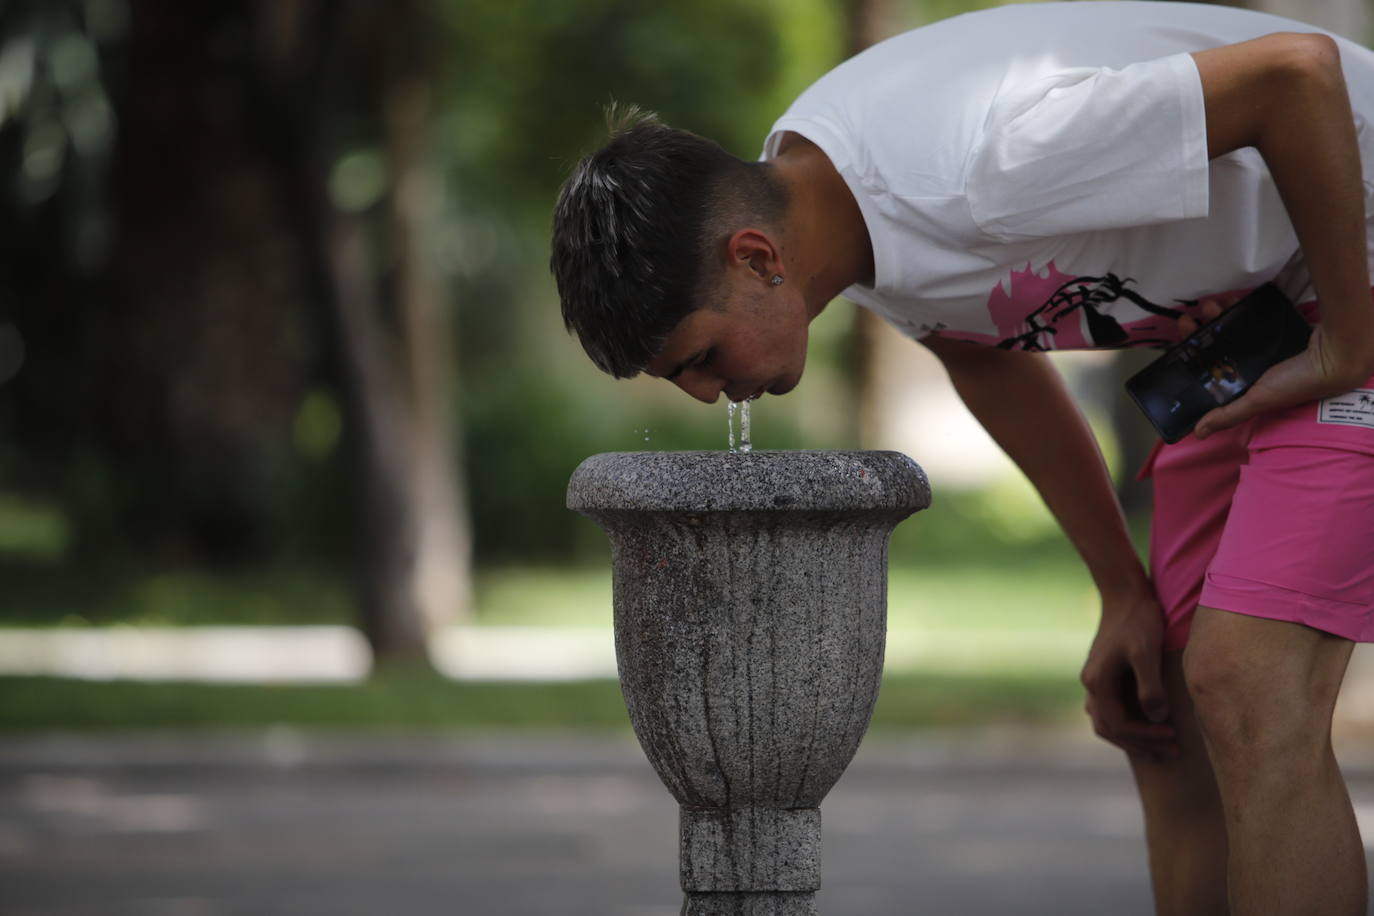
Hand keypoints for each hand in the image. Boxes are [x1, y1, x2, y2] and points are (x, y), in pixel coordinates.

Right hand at [1080, 588, 1176, 760]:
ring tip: (1160, 746)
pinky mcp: (1105, 674)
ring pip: (1107, 721)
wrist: (1124, 593)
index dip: (1148, 736)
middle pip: (1110, 728)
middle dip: (1140, 743)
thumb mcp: (1147, 651)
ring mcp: (1096, 679)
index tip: (1174, 737)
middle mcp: (1092, 684)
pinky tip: (1148, 723)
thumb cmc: (1139, 620)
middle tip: (1172, 751)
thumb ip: (1150, 687)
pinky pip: (1111, 709)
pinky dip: (1127, 723)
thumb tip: (1158, 718)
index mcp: (1098, 681)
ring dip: (1132, 737)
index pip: (1119, 724)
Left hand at [1179, 295, 1368, 438]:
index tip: (1182, 336)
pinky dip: (1238, 310)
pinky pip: (1249, 319)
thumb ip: (1230, 414)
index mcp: (1243, 384)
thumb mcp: (1259, 400)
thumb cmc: (1298, 382)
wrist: (1337, 353)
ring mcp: (1261, 347)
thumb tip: (1197, 433)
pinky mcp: (1274, 331)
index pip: (1208, 369)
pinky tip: (1229, 300)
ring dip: (1215, 317)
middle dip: (1199, 331)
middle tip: (1189, 317)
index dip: (1191, 354)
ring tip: (1208, 305)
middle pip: (1214, 346)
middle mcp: (1249, 366)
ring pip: (1228, 331)